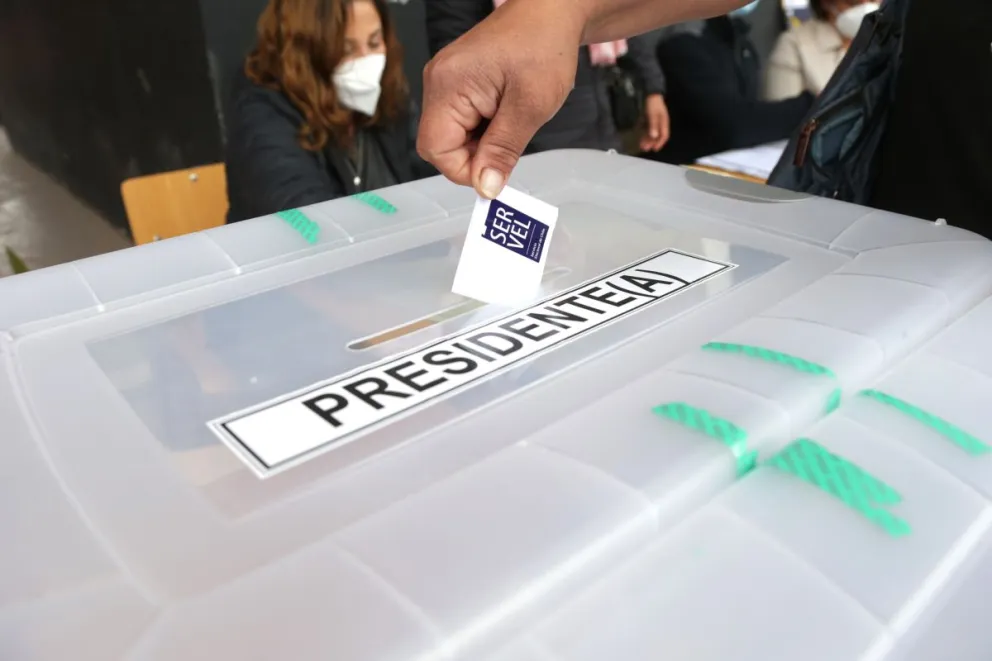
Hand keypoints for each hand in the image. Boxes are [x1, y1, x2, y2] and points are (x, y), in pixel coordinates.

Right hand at [417, 0, 584, 198]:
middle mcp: (438, 82)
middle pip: (441, 145)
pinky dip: (485, 128)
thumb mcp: (530, 106)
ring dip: (483, 141)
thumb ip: (503, 150)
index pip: (436, 150)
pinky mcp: (457, 83)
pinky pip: (462, 121)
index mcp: (448, 84)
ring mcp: (446, 81)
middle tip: (510, 139)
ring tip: (512, 118)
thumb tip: (486, 187)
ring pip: (453, 136)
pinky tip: (506, 112)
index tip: (498, 170)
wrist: (551, 12)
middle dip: (476, 154)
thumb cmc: (543, 45)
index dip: (466, 170)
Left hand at [639, 93, 669, 151]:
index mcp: (664, 122)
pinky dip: (644, 134)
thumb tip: (654, 136)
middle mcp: (660, 123)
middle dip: (651, 143)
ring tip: (641, 145)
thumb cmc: (653, 104)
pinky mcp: (650, 120)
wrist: (650, 93)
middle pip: (657, 136)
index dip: (660, 143)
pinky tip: (640, 138)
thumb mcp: (653, 115)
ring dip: (647, 139)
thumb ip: (653, 125)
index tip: (654, 149)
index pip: (664, 135)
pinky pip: (647, 129)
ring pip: (652, 133)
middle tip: (645, 149)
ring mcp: (655, 121)